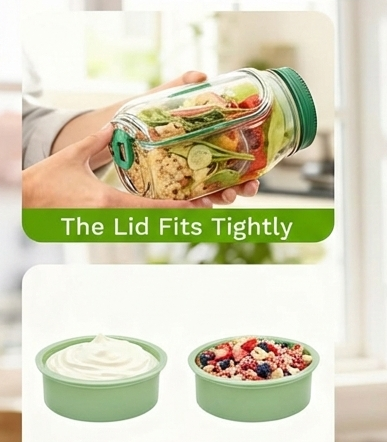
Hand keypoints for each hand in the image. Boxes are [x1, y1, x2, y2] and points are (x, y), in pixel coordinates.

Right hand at [23, 123, 258, 207]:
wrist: (26, 203)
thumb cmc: (45, 181)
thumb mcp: (72, 158)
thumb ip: (96, 141)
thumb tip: (115, 126)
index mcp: (109, 202)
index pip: (152, 208)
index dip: (179, 208)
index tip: (201, 205)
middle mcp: (114, 216)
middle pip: (158, 219)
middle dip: (185, 214)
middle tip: (213, 206)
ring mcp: (111, 223)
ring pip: (150, 223)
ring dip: (174, 218)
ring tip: (201, 208)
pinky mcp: (106, 223)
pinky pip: (137, 221)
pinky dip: (156, 217)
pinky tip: (172, 210)